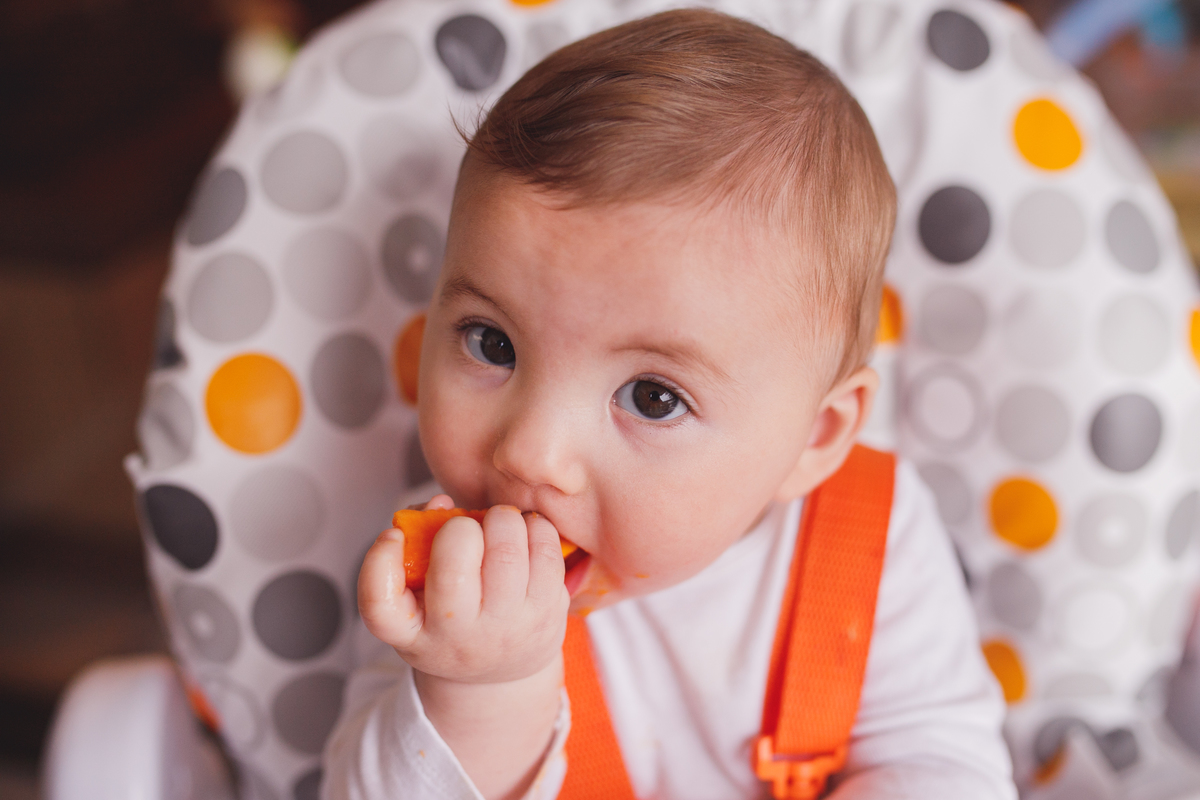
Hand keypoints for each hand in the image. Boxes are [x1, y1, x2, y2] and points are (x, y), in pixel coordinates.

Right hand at [358, 496, 569, 682]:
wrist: (502, 670)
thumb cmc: (450, 617)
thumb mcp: (418, 598)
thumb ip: (418, 544)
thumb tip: (441, 504)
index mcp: (413, 633)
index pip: (380, 605)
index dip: (380, 561)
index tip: (392, 535)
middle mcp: (458, 637)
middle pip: (454, 574)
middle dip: (462, 529)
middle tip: (466, 526)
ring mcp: (507, 629)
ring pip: (507, 555)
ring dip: (503, 520)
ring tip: (499, 523)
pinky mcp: (548, 614)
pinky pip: (547, 554)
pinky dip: (537, 527)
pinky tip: (527, 531)